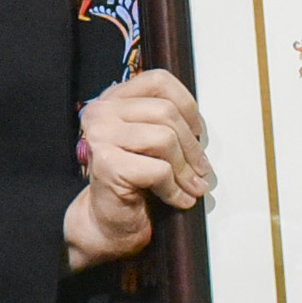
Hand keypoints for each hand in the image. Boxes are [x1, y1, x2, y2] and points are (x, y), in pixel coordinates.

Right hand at [65, 67, 211, 270]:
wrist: (106, 221)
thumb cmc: (130, 181)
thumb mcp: (148, 142)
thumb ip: (163, 122)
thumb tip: (198, 126)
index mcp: (112, 100)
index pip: (158, 81)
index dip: (186, 104)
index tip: (197, 129)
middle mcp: (101, 113)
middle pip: (166, 112)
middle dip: (192, 145)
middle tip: (201, 168)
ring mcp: (100, 137)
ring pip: (165, 139)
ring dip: (185, 169)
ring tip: (192, 186)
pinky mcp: (107, 164)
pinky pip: (158, 170)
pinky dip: (175, 189)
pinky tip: (178, 199)